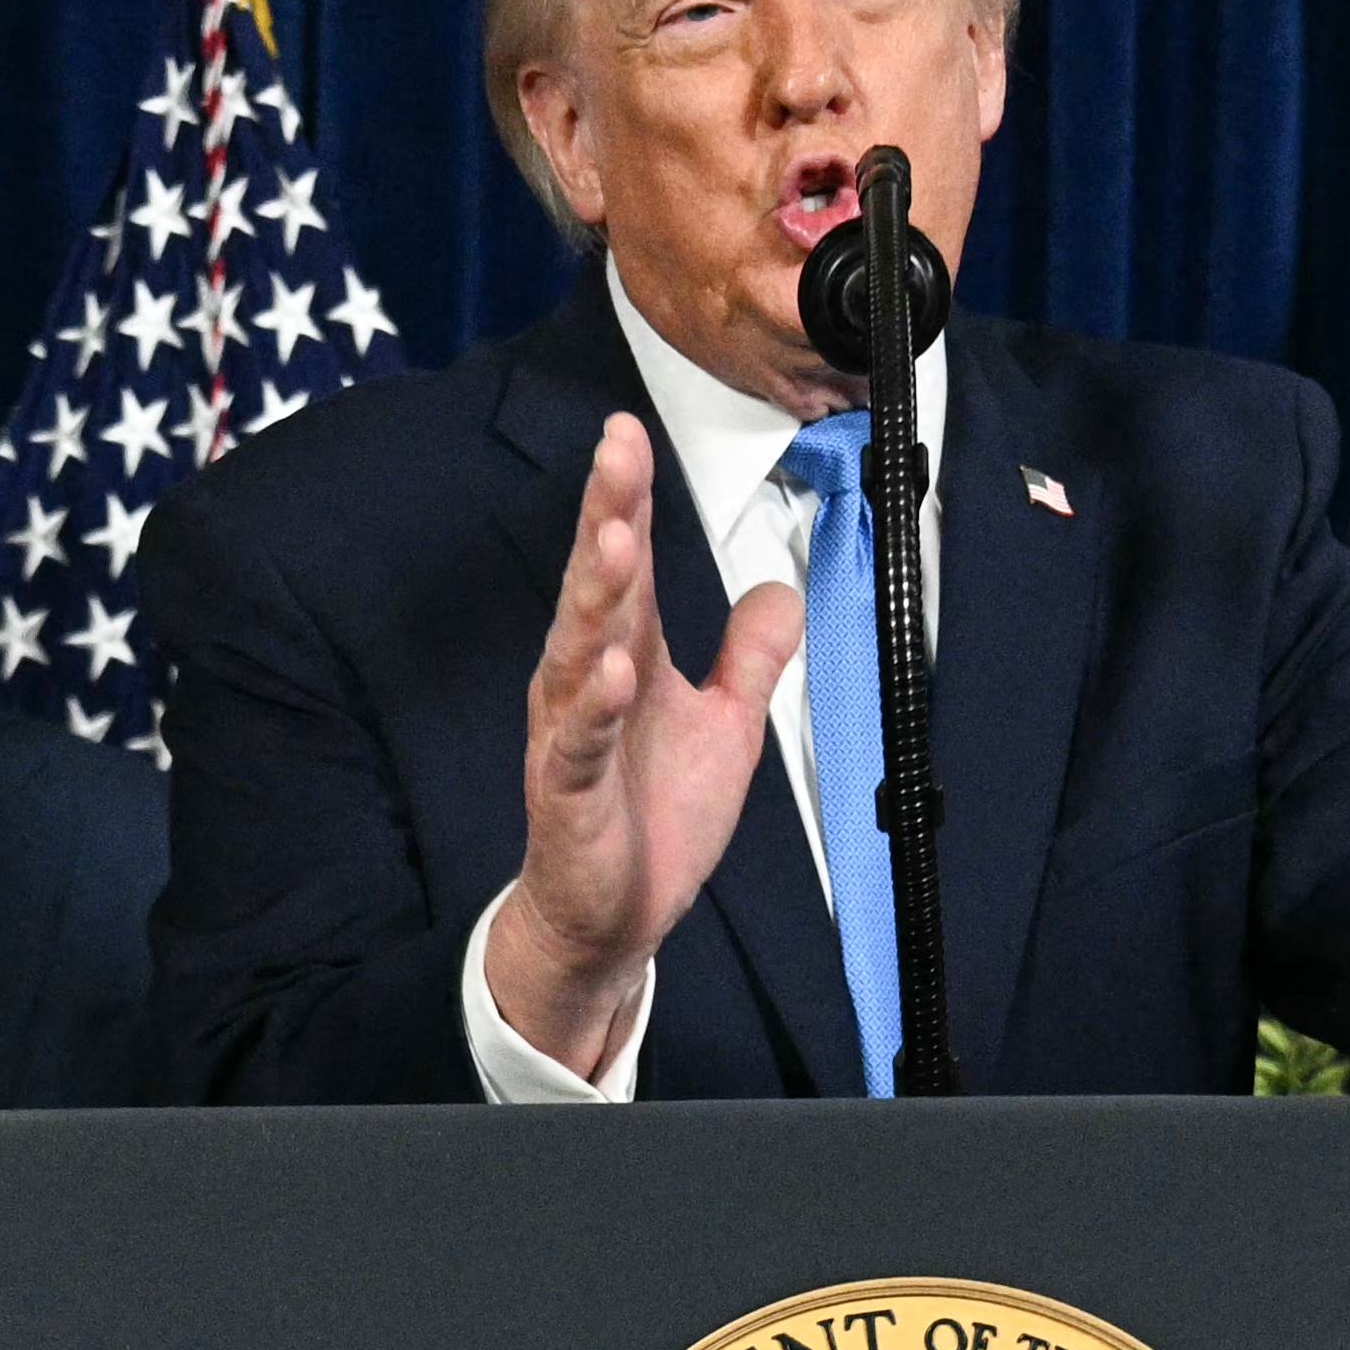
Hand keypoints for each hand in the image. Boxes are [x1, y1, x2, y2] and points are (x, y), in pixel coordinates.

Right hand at [480, 414, 797, 1075]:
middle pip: (597, 587)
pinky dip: (594, 709)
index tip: (627, 432)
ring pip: (579, 652)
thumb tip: (782, 590)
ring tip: (614, 540)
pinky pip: (579, 745)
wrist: (613, 917)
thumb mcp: (726, 726)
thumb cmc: (654, 817)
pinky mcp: (567, 795)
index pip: (628, 566)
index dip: (629, 500)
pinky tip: (612, 672)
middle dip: (606, 516)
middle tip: (616, 452)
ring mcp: (571, 736)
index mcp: (624, 658)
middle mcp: (587, 683)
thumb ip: (749, 658)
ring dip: (595, 597)